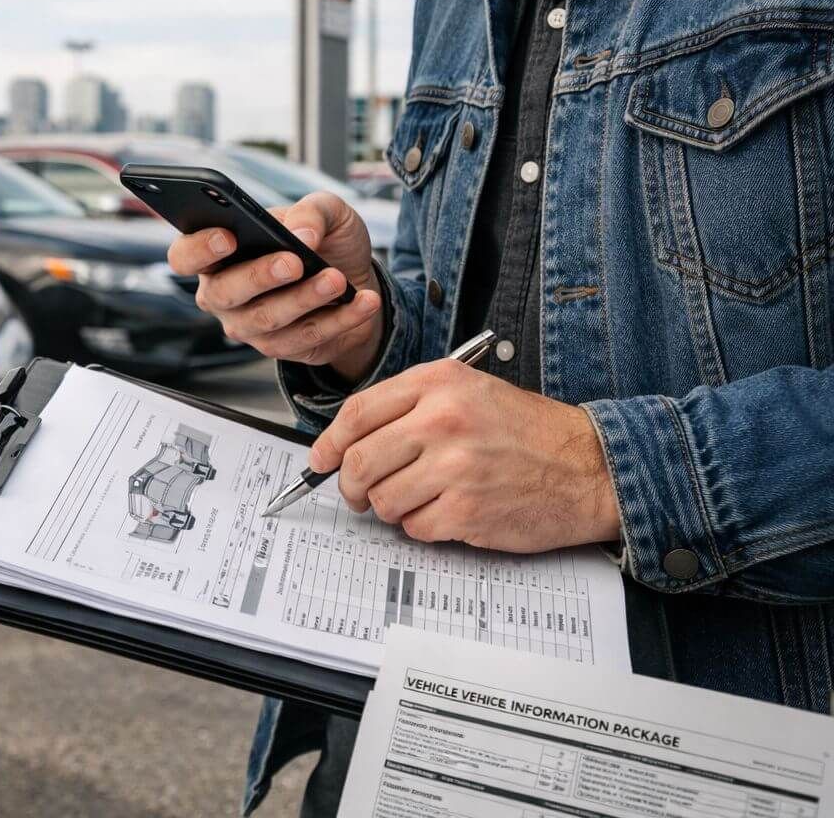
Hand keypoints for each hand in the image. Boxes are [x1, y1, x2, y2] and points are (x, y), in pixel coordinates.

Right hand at [166, 192, 385, 381]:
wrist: (356, 280)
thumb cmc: (325, 241)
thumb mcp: (326, 211)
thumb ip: (312, 211)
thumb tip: (301, 233)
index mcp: (217, 254)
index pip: (184, 256)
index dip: (199, 249)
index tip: (228, 236)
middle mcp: (222, 294)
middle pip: (224, 292)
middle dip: (260, 276)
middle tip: (293, 261)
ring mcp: (248, 326)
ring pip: (267, 318)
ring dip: (305, 298)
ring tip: (336, 280)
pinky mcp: (282, 348)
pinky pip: (306, 337)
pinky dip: (339, 318)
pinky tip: (362, 300)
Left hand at [310, 359, 620, 553]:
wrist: (589, 467)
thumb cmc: (528, 430)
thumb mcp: (468, 391)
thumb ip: (408, 407)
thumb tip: (347, 441)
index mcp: (438, 383)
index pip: (357, 413)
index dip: (330, 443)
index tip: (321, 460)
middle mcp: (443, 420)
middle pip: (360, 460)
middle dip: (350, 485)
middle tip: (358, 494)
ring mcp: (455, 467)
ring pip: (382, 499)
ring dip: (390, 508)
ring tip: (418, 498)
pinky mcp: (467, 511)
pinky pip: (413, 527)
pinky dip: (422, 526)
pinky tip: (447, 511)